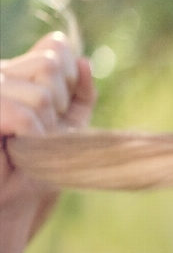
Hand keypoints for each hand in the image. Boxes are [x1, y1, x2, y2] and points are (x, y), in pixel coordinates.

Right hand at [0, 32, 95, 241]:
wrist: (7, 203)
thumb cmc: (35, 167)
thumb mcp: (67, 127)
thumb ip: (77, 94)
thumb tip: (84, 60)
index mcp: (16, 71)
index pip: (56, 49)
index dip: (70, 82)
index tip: (58, 114)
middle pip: (50, 65)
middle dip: (58, 108)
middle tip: (39, 134)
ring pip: (40, 93)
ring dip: (44, 129)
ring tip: (26, 145)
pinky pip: (21, 114)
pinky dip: (30, 137)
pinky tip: (17, 149)